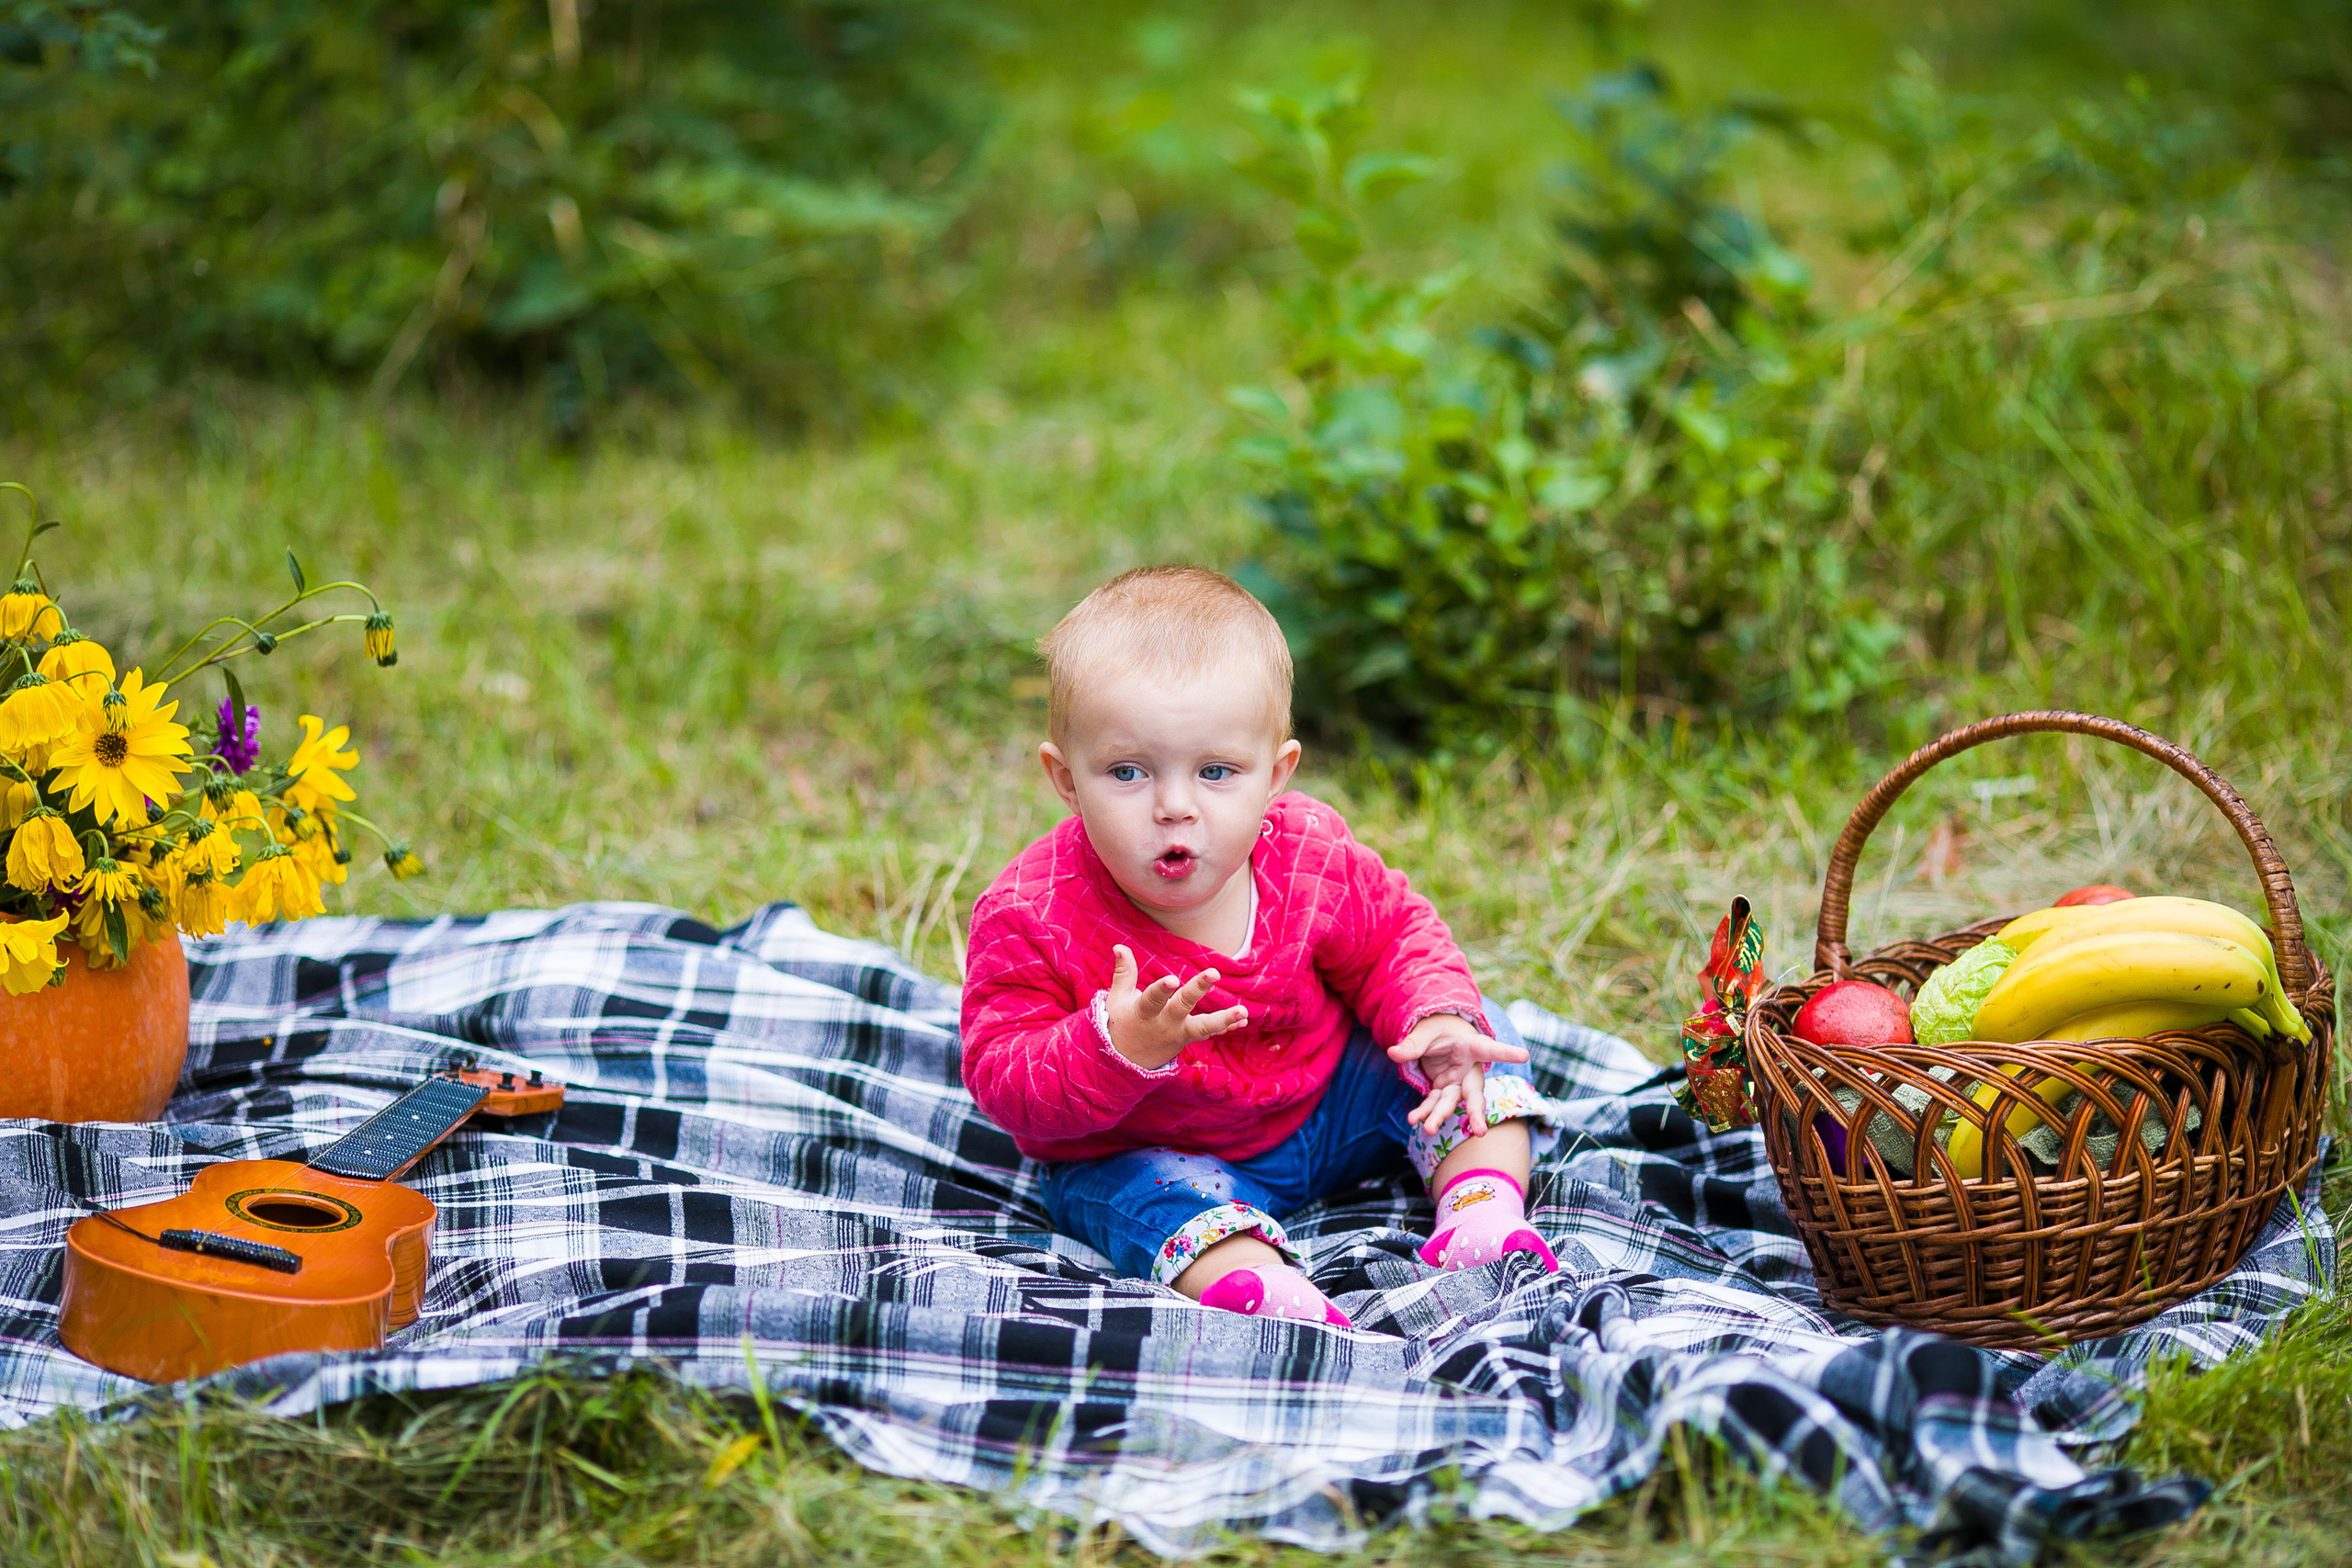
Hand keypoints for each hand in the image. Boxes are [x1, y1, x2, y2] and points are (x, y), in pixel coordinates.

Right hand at [1104, 945, 1246, 1068]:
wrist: (1127, 1061)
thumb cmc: (1123, 1023)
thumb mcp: (1118, 999)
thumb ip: (1124, 972)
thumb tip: (1119, 946)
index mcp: (1144, 1012)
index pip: (1152, 999)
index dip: (1162, 989)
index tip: (1173, 979)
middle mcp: (1164, 1023)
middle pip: (1182, 1006)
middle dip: (1198, 990)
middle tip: (1214, 972)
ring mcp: (1178, 1033)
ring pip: (1203, 1027)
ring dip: (1224, 1019)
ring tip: (1243, 1012)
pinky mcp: (1189, 1038)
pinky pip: (1209, 1032)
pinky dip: (1226, 1026)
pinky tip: (1244, 1019)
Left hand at [1388, 1015, 1528, 1135]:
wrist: (1439, 1035)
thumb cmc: (1438, 1028)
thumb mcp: (1425, 1030)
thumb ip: (1413, 1042)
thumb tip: (1393, 1052)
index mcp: (1471, 1046)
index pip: (1489, 1049)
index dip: (1506, 1052)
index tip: (1524, 1054)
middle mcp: (1468, 1068)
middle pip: (1474, 1091)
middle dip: (1476, 1112)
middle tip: (1480, 1131)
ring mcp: (1456, 1081)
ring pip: (1451, 1102)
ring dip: (1440, 1116)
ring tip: (1429, 1130)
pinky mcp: (1443, 1088)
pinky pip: (1434, 1102)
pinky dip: (1424, 1111)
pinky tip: (1413, 1120)